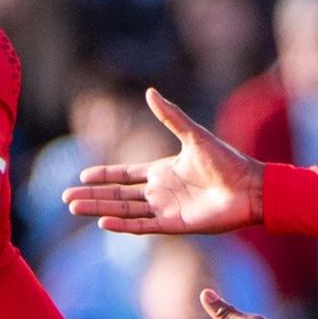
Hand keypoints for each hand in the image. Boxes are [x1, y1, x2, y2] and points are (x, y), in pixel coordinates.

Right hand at [62, 88, 263, 234]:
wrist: (251, 187)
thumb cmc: (227, 161)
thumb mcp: (193, 135)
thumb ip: (170, 116)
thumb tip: (150, 92)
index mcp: (163, 171)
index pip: (125, 174)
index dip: (104, 175)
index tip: (83, 174)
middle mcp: (160, 192)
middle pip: (118, 195)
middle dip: (92, 195)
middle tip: (66, 198)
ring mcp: (165, 209)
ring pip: (124, 211)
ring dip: (99, 209)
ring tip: (74, 208)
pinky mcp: (174, 225)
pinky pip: (142, 226)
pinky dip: (122, 225)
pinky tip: (103, 222)